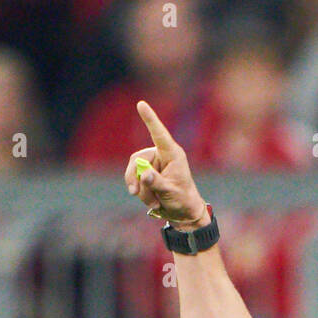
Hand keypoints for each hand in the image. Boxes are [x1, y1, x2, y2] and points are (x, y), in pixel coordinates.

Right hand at [124, 100, 206, 227]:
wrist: (183, 214)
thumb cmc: (182, 200)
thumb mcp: (170, 192)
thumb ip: (156, 182)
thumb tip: (143, 173)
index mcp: (172, 154)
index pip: (158, 134)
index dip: (150, 119)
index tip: (141, 104)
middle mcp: (162, 156)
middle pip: (137, 160)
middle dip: (135, 178)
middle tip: (134, 193)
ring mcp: (154, 165)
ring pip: (135, 173)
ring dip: (141, 190)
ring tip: (155, 202)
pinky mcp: (148, 174)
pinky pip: (135, 180)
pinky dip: (141, 193)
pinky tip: (153, 201)